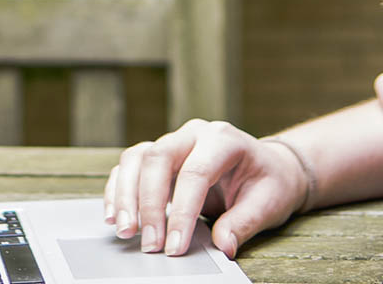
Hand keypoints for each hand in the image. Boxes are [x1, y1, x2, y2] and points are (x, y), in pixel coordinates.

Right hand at [104, 119, 309, 257]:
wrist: (268, 166)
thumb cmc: (269, 182)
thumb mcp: (268, 202)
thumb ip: (244, 222)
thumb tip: (223, 245)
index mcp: (223, 139)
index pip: (195, 172)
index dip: (182, 212)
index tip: (175, 248)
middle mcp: (194, 133)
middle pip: (159, 158)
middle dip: (149, 204)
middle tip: (149, 245)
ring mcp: (175, 141)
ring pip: (137, 157)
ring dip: (126, 195)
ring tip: (125, 231)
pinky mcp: (160, 156)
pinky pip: (130, 166)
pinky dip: (118, 189)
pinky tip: (114, 216)